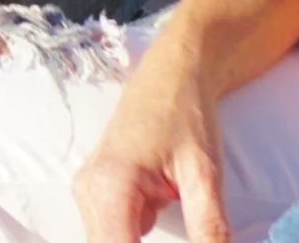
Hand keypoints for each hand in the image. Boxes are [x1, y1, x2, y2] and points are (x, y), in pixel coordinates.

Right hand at [73, 50, 230, 242]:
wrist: (172, 73)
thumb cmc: (187, 114)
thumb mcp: (204, 173)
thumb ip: (210, 229)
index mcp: (109, 187)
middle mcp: (88, 193)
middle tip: (195, 239)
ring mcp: (90, 195)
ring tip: (191, 235)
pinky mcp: (101, 197)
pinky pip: (114, 238)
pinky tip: (179, 238)